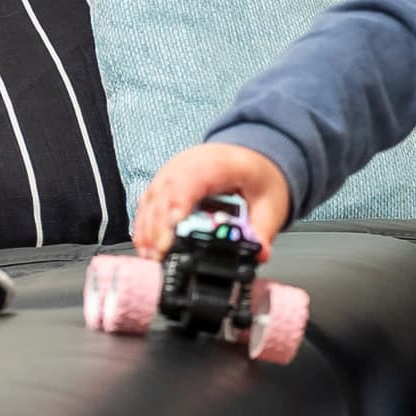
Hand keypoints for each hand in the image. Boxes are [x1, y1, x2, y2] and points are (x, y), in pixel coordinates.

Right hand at [132, 142, 290, 255]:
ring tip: (150, 256)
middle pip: (166, 191)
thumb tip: (260, 253)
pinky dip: (145, 226)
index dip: (180, 201)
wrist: (250, 158)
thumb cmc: (256, 175)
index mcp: (219, 164)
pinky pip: (148, 203)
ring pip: (152, 198)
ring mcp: (172, 172)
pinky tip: (146, 247)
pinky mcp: (164, 185)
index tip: (174, 225)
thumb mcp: (269, 202)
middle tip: (159, 254)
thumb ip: (263, 230)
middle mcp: (189, 164)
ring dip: (147, 229)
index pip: (193, 178)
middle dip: (159, 224)